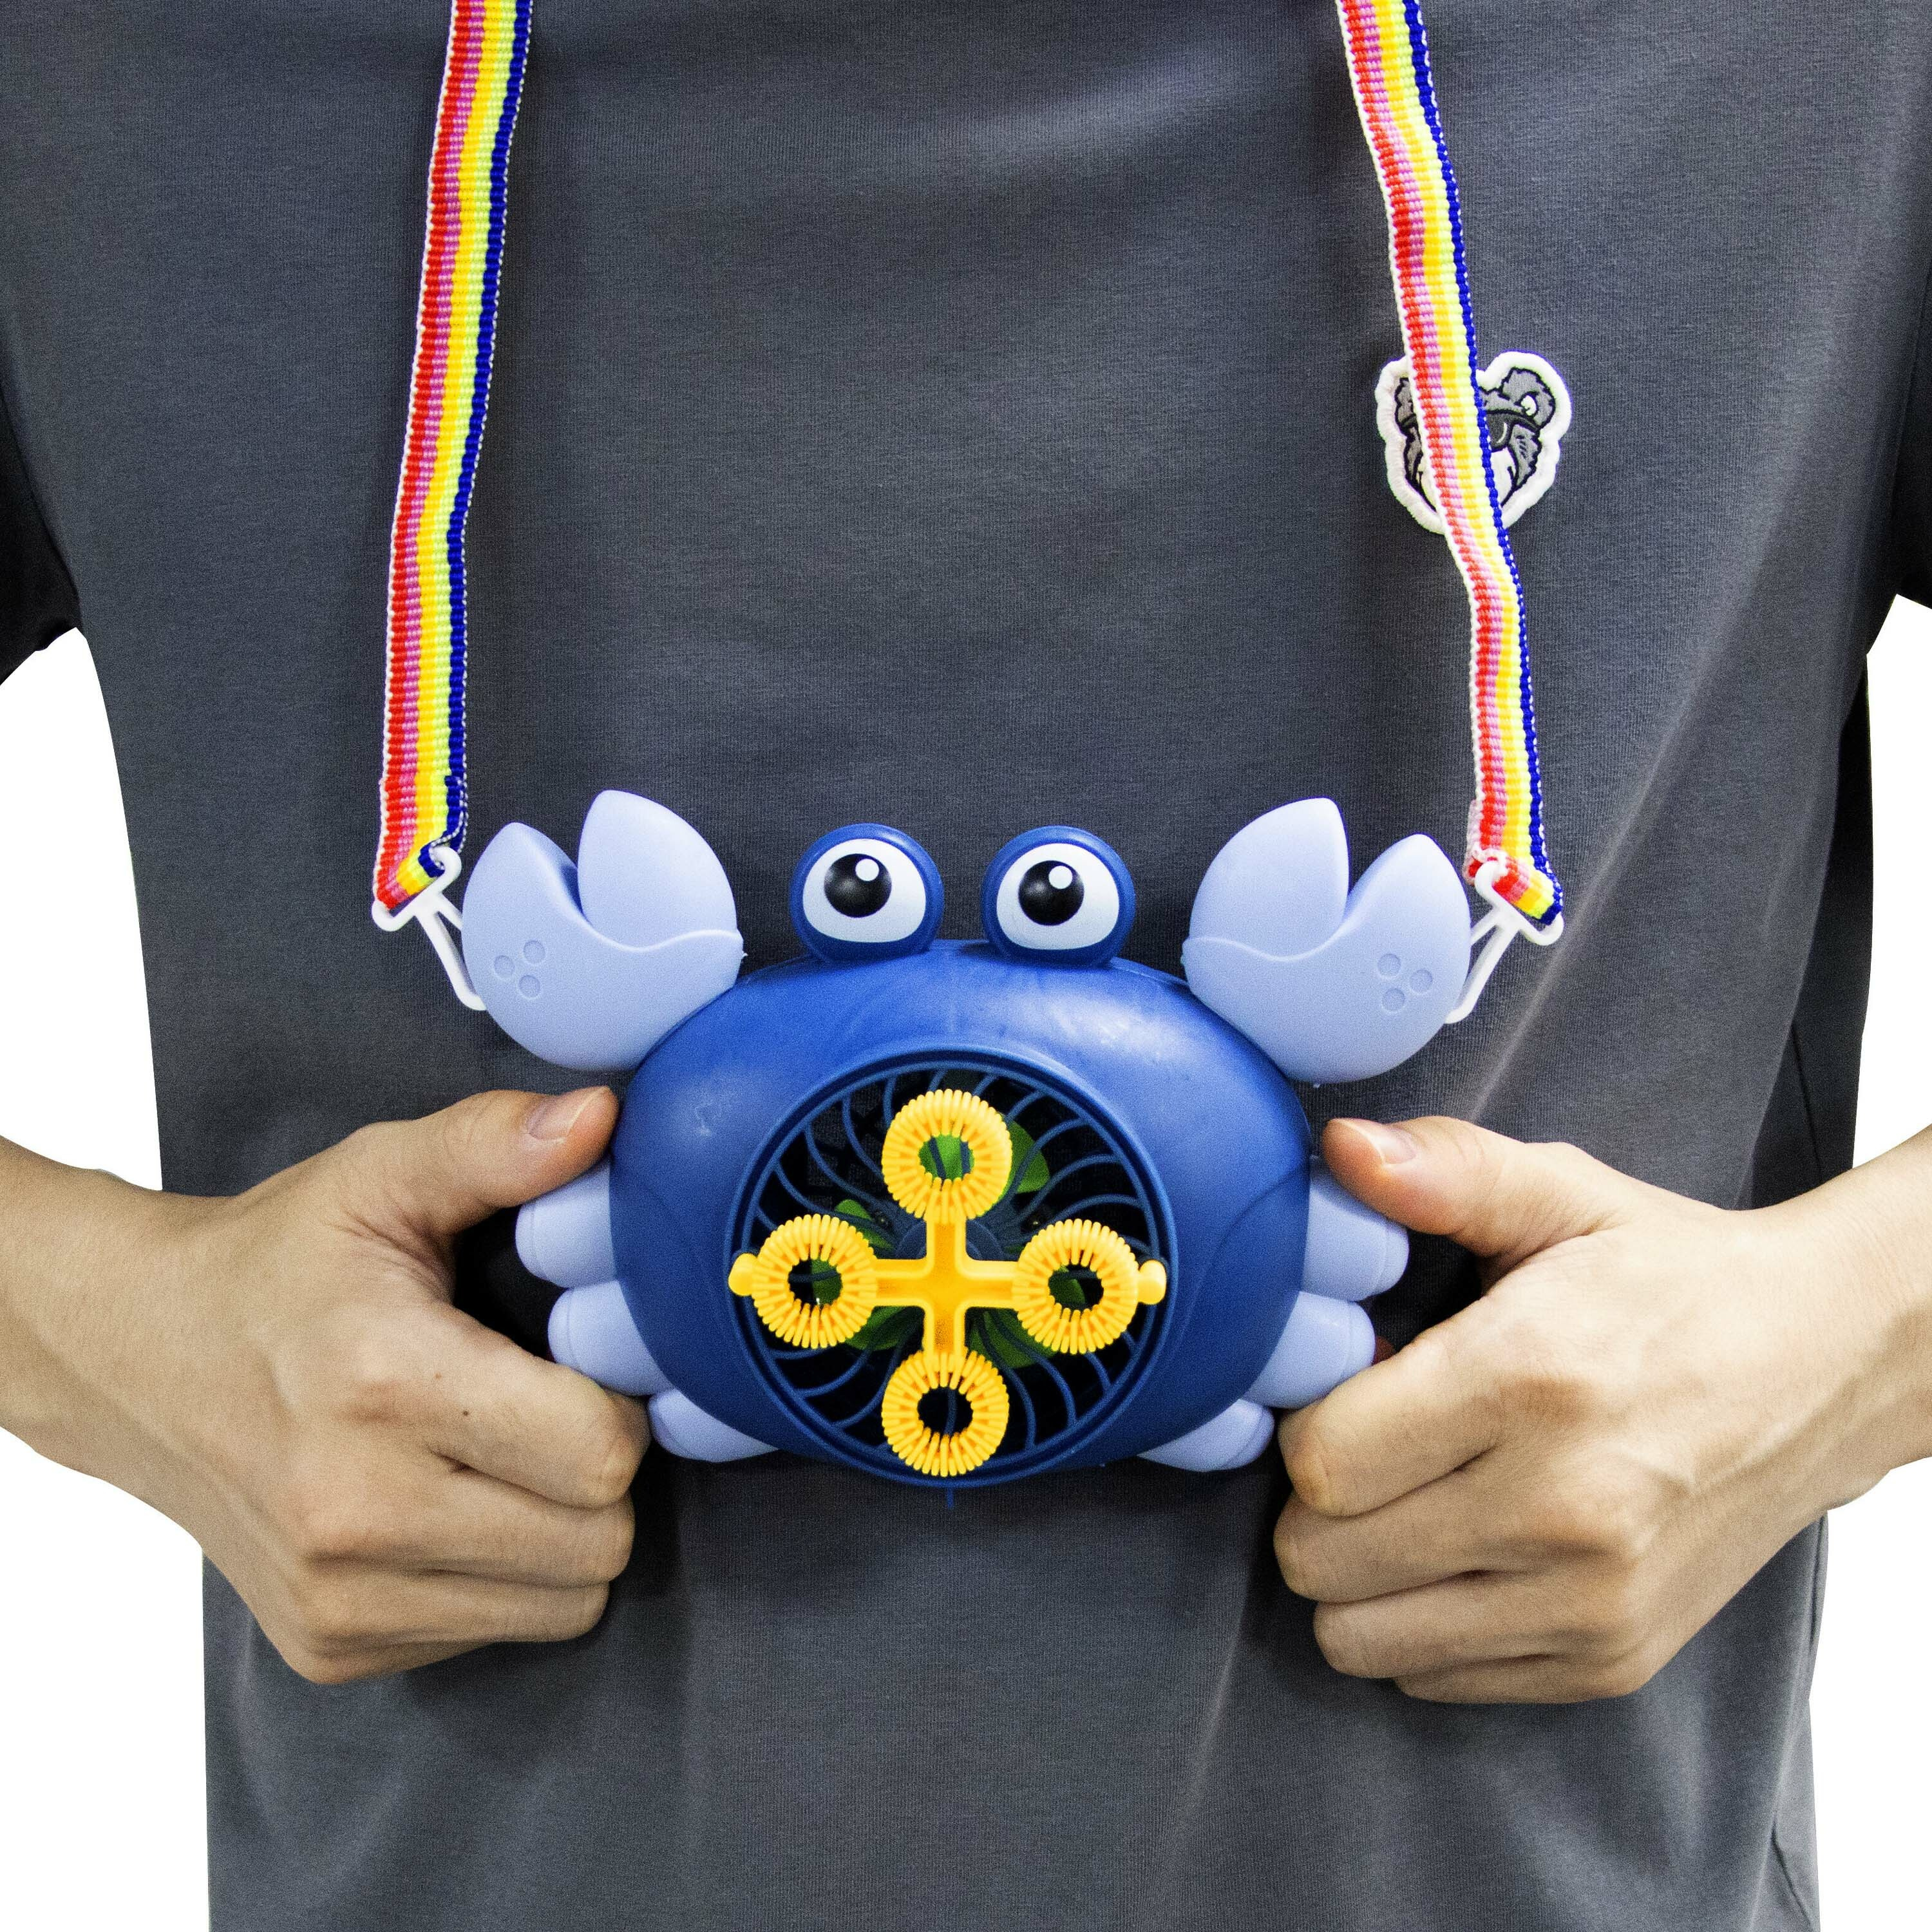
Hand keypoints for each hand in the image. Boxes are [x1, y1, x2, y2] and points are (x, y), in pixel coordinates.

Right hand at [0, 1089, 647, 1683]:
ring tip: (500, 1455)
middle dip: (601, 1474)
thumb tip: (603, 1116)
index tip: (583, 1367)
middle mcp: (356, 1511)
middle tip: (549, 1410)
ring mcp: (339, 1596)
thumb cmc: (276, 1265)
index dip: (620, 1406)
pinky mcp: (330, 1646)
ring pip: (562, 1603)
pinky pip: (491, 1634)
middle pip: (598, 1540)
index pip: (598, 1453)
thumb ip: (494, 1145)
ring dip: (560, 1535)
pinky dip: (497, 1578)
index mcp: (385, 1385)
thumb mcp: (379, 1175)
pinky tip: (445, 1502)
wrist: (136, 1359)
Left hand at [1274, 1115, 1928, 1702]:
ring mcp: (1591, 1600)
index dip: (1305, 1423)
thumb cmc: (1676, 1278)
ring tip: (1407, 1500)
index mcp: (1532, 1379)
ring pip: (1362, 1638)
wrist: (1827, 1366)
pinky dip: (1419, 1622)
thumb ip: (1445, 1169)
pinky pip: (1434, 1678)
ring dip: (1356, 1573)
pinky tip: (1463, 1548)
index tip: (1345, 1391)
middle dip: (1316, 1501)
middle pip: (1324, 1558)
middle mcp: (1563, 1508)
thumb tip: (1342, 1151)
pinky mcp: (1612, 1659)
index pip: (1324, 1460)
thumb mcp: (1564, 1195)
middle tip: (1369, 1448)